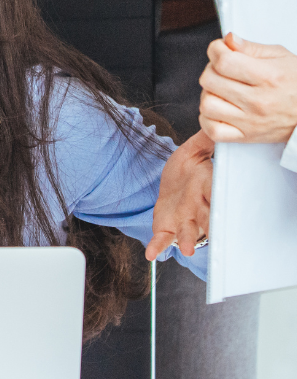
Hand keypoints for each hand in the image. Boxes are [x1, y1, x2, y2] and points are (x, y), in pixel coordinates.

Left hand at [146, 131, 212, 260]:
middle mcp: (199, 205)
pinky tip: (151, 254)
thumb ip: (206, 139)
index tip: (227, 203)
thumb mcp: (195, 149)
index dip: (221, 196)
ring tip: (188, 250)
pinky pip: (164, 238)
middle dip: (212, 225)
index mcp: (207, 184)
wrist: (174, 184)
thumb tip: (216, 124)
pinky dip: (158, 246)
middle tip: (216, 233)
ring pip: (189, 230)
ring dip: (188, 240)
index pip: (217, 190)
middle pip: (209, 216)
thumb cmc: (188, 168)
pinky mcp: (168, 226)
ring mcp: (184, 218)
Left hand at [200, 32, 296, 142]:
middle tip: (222, 69)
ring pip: (207, 105)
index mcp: (268, 77)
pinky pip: (213, 131)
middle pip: (210, 80)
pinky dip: (208, 119)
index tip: (220, 49)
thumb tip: (228, 40)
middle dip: (211, 69)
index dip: (215, 50)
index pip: (224, 61)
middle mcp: (258, 101)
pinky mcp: (246, 137)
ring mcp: (250, 121)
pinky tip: (219, 109)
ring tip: (221, 89)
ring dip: (209, 93)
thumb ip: (251, 47)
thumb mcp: (281, 57)